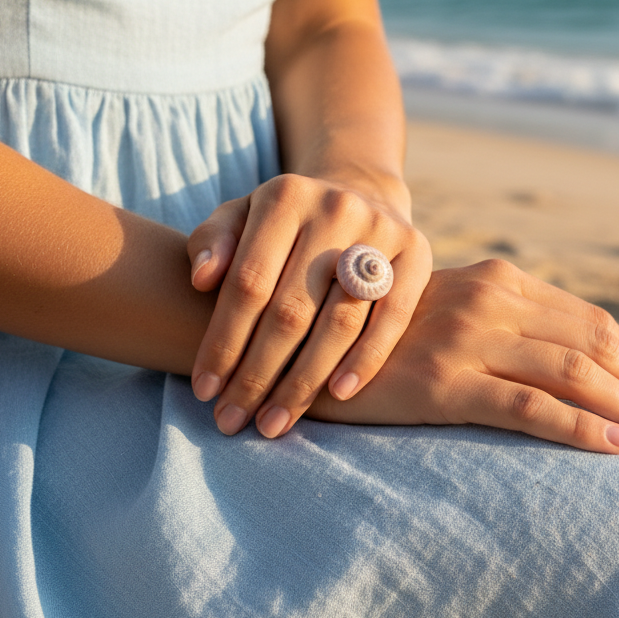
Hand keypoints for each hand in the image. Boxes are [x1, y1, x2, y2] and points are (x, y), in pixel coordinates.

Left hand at [186, 172, 432, 438]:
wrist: (358, 195)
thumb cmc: (281, 225)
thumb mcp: (238, 218)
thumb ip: (211, 243)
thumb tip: (201, 279)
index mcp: (284, 196)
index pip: (248, 283)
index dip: (223, 342)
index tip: (204, 391)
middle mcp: (335, 208)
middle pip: (291, 309)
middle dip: (257, 374)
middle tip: (232, 422)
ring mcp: (381, 230)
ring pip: (339, 321)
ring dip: (304, 381)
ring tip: (274, 422)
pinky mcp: (417, 254)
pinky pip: (391, 318)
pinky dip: (365, 360)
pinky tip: (337, 396)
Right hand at [305, 260, 618, 452]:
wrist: (300, 340)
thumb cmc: (379, 335)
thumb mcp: (446, 313)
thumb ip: (498, 321)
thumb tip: (556, 355)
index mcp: (496, 282)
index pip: (587, 319)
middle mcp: (489, 301)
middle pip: (592, 344)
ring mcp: (467, 340)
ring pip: (573, 373)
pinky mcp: (444, 382)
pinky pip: (529, 407)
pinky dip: (580, 427)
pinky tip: (616, 447)